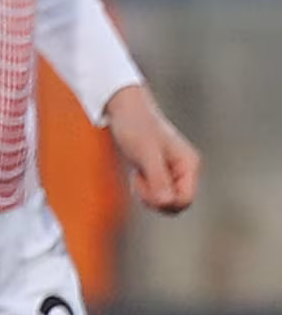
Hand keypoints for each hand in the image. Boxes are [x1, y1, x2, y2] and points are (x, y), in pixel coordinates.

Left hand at [105, 85, 200, 214]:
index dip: (163, 200)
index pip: (184, 200)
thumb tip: (167, 203)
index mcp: (189, 165)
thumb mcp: (145, 154)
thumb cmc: (135, 127)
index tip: (146, 182)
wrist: (125, 110)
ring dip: (148, 194)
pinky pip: (158, 194)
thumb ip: (157, 179)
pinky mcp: (162, 172)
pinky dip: (145, 190)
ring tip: (138, 174)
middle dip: (154, 198)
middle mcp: (186, 170)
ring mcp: (175, 172)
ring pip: (165, 201)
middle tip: (139, 179)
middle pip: (176, 204)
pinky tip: (137, 174)